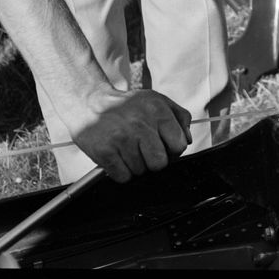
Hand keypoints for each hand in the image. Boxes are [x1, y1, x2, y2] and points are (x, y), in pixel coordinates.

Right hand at [65, 85, 191, 182]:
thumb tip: (188, 140)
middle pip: (160, 163)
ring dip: (136, 165)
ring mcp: (122, 139)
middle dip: (154, 161)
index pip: (179, 145)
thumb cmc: (128, 106)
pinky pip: (123, 177)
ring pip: (140, 171)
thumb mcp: (158, 101)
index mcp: (158, 111)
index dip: (173, 151)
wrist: (91, 104)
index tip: (165, 148)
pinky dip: (121, 171)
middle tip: (145, 152)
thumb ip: (179, 117)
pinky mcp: (105, 152)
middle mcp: (141, 124)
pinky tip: (118, 157)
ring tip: (128, 150)